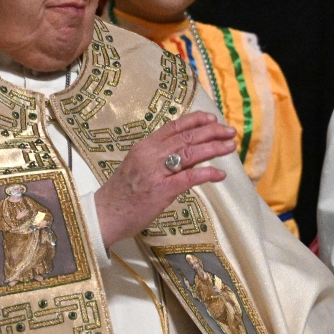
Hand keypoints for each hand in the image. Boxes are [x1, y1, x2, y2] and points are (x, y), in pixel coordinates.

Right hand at [95, 112, 236, 247]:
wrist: (104, 215)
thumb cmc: (121, 194)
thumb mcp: (136, 166)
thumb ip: (156, 156)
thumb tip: (181, 151)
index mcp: (144, 147)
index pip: (173, 126)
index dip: (195, 120)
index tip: (212, 118)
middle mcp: (150, 155)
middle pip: (186, 137)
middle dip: (211, 132)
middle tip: (229, 131)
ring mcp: (155, 172)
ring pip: (190, 153)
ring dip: (214, 148)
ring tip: (230, 146)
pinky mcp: (161, 191)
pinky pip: (189, 177)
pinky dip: (207, 173)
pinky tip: (220, 174)